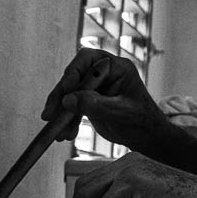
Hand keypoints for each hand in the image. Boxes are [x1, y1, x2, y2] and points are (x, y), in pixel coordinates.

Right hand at [41, 48, 167, 150]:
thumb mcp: (119, 112)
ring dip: (61, 112)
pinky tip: (66, 134)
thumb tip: (68, 100)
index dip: (73, 73)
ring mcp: (95, 86)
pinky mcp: (89, 99)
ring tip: (58, 132)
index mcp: (116, 67)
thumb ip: (95, 104)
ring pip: (70, 93)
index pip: (88, 60)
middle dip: (61, 96)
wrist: (146, 137)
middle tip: (50, 114)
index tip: (65, 91)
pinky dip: (67, 120)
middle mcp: (103, 72)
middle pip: (74, 76)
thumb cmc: (141, 121)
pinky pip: (72, 106)